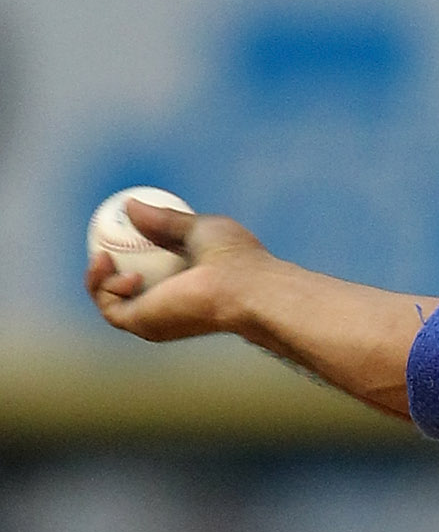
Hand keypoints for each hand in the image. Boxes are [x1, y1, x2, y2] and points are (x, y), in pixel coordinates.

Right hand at [85, 199, 263, 340]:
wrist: (248, 289)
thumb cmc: (237, 260)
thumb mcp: (197, 228)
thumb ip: (166, 220)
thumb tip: (130, 206)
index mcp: (181, 287)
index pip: (145, 274)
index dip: (123, 253)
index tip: (114, 230)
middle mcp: (167, 307)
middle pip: (122, 293)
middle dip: (102, 272)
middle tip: (102, 247)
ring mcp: (155, 320)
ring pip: (110, 304)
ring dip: (97, 280)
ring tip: (105, 257)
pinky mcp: (145, 326)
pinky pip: (109, 308)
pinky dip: (103, 287)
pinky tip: (121, 271)